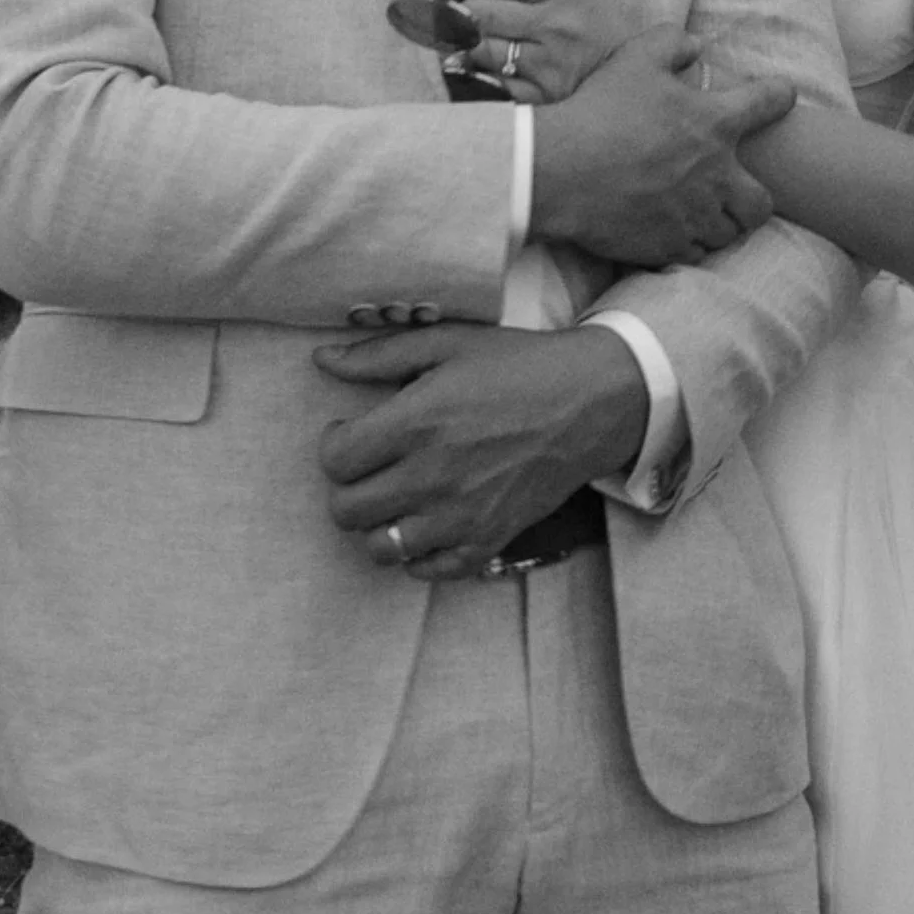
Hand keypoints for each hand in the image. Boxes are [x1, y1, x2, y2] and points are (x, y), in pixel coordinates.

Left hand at [312, 324, 647, 575]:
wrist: (590, 401)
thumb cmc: (516, 366)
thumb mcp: (447, 343)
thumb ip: (380, 355)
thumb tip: (323, 360)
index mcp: (418, 422)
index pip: (335, 460)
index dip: (333, 445)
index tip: (350, 433)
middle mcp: (434, 476)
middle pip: (347, 510)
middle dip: (347, 487)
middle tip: (369, 467)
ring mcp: (462, 516)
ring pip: (380, 548)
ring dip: (378, 523)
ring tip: (395, 497)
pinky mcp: (489, 540)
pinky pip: (428, 570)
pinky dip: (417, 553)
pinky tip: (426, 522)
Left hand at [440, 0, 636, 102]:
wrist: (632, 69)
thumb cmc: (593, 17)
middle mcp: (557, 25)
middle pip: (477, 13)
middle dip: (458, 11)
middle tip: (455, 12)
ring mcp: (549, 65)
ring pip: (479, 50)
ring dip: (467, 43)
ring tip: (472, 38)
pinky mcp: (543, 97)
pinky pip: (490, 82)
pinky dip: (481, 72)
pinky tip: (488, 64)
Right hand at [531, 31, 792, 268]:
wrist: (561, 171)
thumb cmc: (600, 110)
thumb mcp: (636, 57)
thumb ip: (673, 43)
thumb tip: (696, 46)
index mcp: (716, 123)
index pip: (770, 103)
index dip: (780, 96)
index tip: (781, 96)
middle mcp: (716, 175)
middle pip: (761, 201)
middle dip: (753, 198)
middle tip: (733, 190)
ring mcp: (694, 216)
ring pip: (728, 232)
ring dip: (718, 222)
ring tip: (698, 213)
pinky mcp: (668, 246)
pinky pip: (693, 253)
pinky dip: (687, 243)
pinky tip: (669, 230)